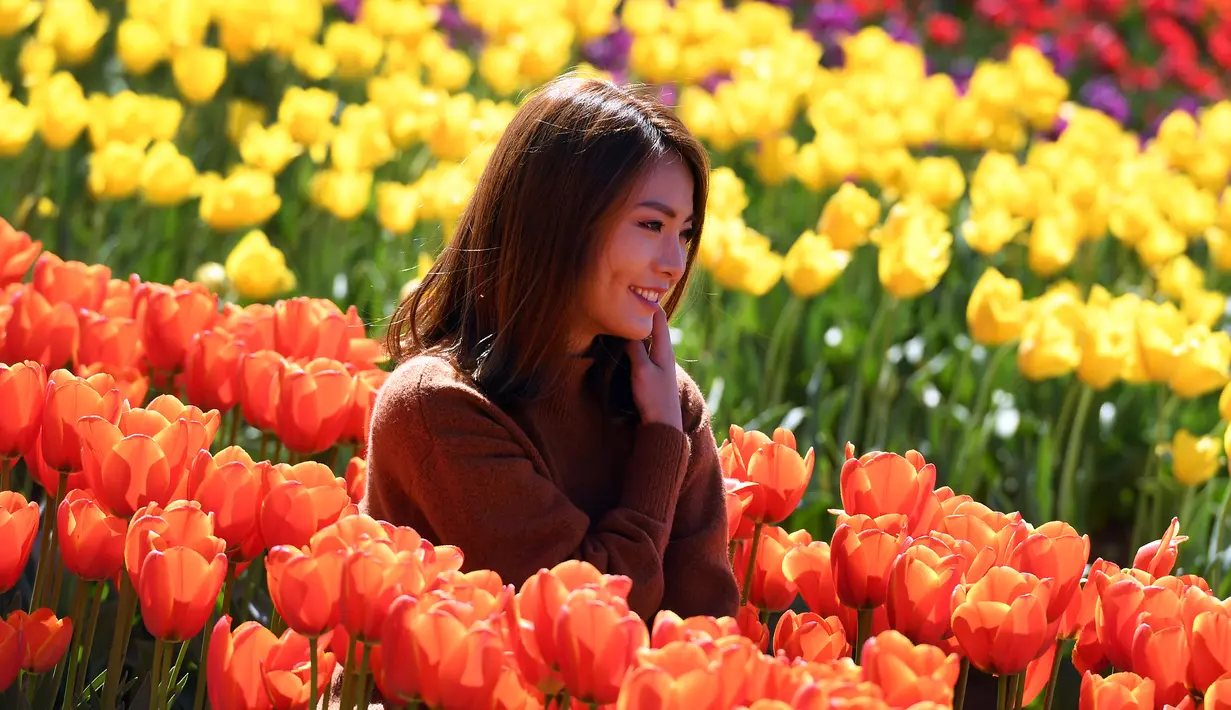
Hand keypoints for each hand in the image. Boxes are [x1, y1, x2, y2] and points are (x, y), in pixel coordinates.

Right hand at [627, 306, 682, 431]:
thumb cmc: (654, 398)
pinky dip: (637, 341)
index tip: (634, 290)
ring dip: (639, 327)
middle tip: (626, 299)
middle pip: (654, 325)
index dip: (648, 302)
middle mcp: (665, 352)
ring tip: (625, 316)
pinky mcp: (654, 372)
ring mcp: (660, 362)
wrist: (663, 425)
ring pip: (649, 337)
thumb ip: (636, 349)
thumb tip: (629, 328)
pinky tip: (627, 342)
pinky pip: (646, 348)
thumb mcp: (641, 371)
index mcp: (664, 349)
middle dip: (642, 312)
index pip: (658, 317)